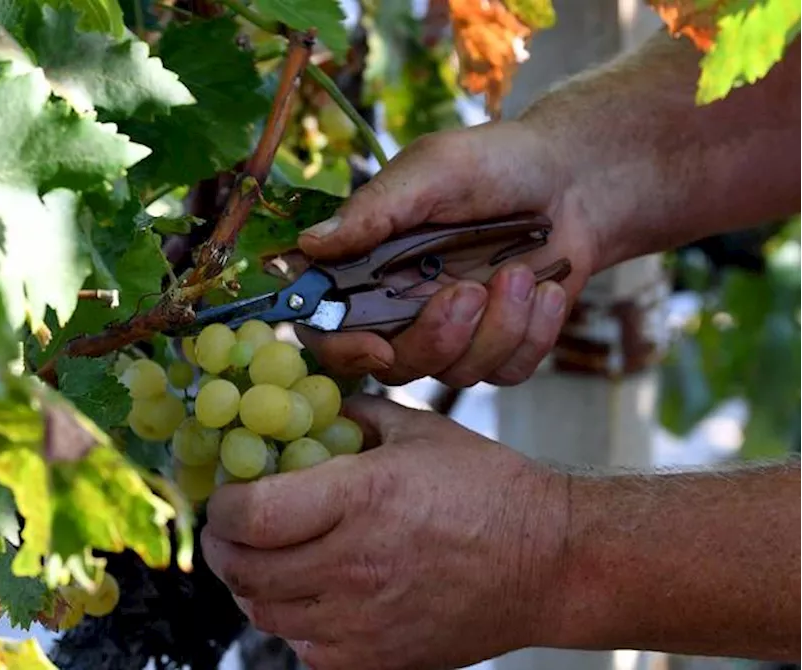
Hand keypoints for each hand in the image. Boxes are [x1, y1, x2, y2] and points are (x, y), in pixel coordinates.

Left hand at [201, 395, 570, 669]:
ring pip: (265, 612)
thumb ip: (351, 417)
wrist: (551, 561)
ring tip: (263, 558)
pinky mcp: (378, 659)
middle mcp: (356, 564)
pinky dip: (291, 622)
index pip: (250, 513)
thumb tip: (299, 411)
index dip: (221, 504)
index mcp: (362, 497)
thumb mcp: (418, 430)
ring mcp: (364, 621)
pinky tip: (307, 595)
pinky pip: (303, 649)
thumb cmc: (489, 490)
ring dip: (251, 585)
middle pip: (244, 569)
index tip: (224, 493)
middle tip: (227, 528)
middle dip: (222, 545)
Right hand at [295, 121, 599, 386]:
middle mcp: (402, 307)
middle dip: (436, 339)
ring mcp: (452, 330)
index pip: (328, 328)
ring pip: (455, 373)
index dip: (343, 350)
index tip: (378, 348)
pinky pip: (506, 372)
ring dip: (497, 328)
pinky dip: (532, 334)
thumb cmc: (497, 162)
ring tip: (522, 273)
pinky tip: (546, 289)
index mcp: (369, 266)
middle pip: (394, 365)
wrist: (576, 177)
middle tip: (472, 291)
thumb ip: (375, 210)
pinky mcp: (501, 345)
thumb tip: (309, 245)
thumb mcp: (433, 170)